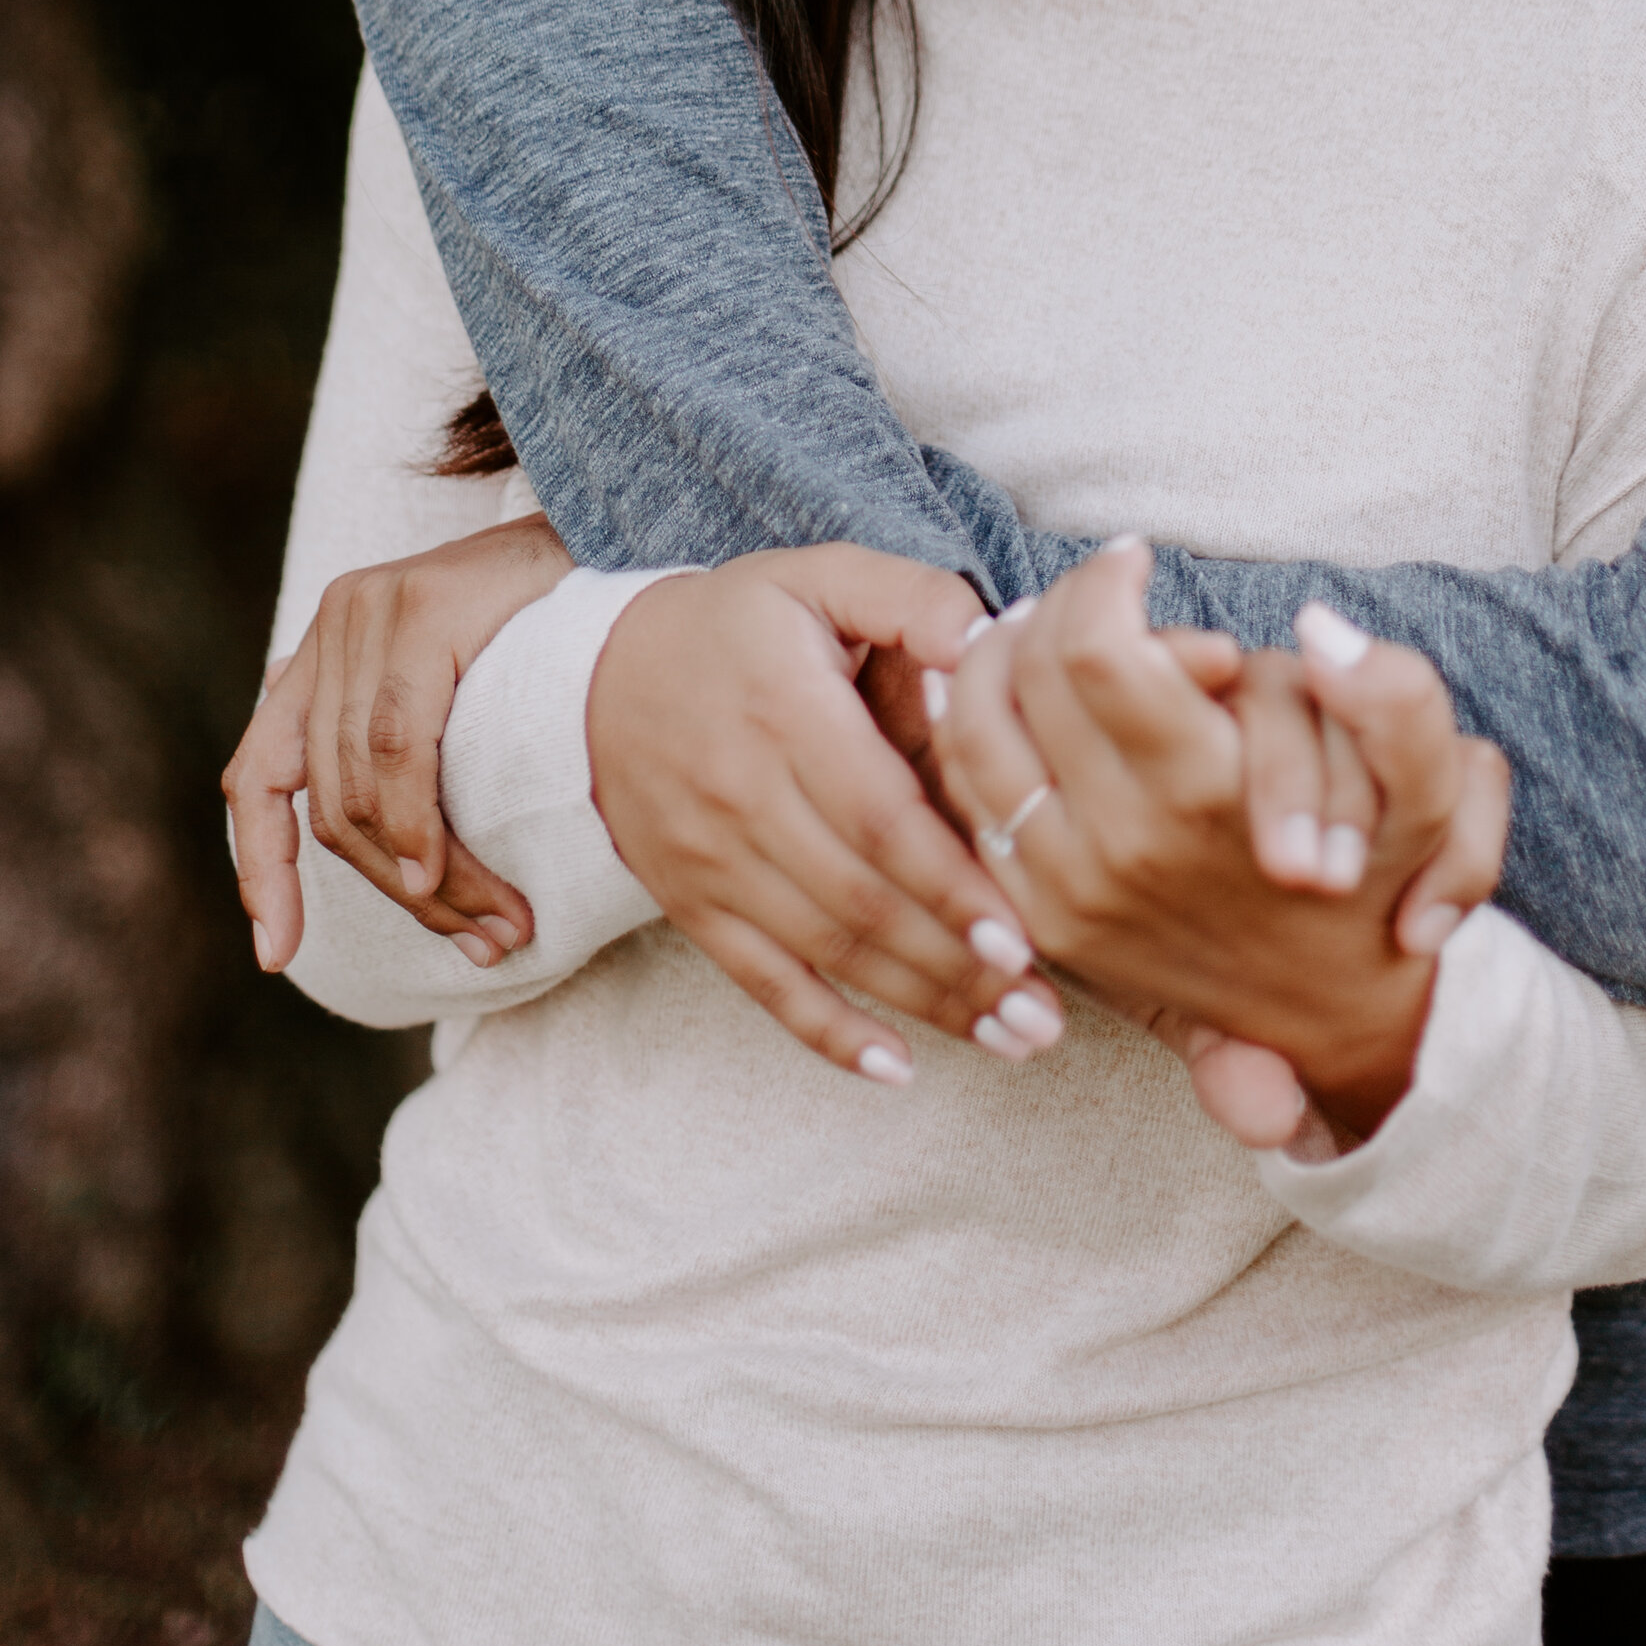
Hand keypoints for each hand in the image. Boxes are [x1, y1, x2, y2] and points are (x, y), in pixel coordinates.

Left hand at [223, 513, 571, 974]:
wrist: (617, 532)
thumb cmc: (553, 626)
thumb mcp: (464, 689)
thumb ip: (411, 747)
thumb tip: (396, 861)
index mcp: (327, 652)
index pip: (258, 777)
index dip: (261, 872)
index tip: (275, 956)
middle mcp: (334, 624)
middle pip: (332, 808)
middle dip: (400, 895)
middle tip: (478, 942)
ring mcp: (369, 610)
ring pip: (362, 791)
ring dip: (425, 879)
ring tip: (493, 923)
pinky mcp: (418, 609)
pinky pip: (399, 747)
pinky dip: (417, 821)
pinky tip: (443, 868)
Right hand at [585, 547, 1065, 1087]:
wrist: (599, 676)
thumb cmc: (740, 624)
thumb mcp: (820, 576)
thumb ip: (913, 598)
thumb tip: (994, 642)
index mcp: (785, 711)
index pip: (878, 816)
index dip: (950, 882)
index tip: (1024, 935)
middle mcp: (742, 795)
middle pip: (861, 899)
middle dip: (958, 964)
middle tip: (1046, 1015)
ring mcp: (711, 861)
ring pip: (826, 951)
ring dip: (922, 1005)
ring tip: (1011, 1041)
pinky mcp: (692, 905)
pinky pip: (762, 983)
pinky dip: (828, 1033)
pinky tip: (896, 1069)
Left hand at [932, 543, 1509, 1142]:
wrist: (1335, 1026)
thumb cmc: (1379, 887)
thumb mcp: (1433, 800)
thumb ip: (1396, 702)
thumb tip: (1319, 628)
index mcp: (1206, 797)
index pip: (1095, 648)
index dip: (1106, 580)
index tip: (1134, 559)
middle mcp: (1119, 846)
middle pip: (1023, 673)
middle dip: (1052, 606)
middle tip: (1092, 590)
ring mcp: (1065, 890)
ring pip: (972, 730)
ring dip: (993, 658)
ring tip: (1039, 626)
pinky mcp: (1039, 917)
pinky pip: (968, 800)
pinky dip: (968, 730)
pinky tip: (998, 687)